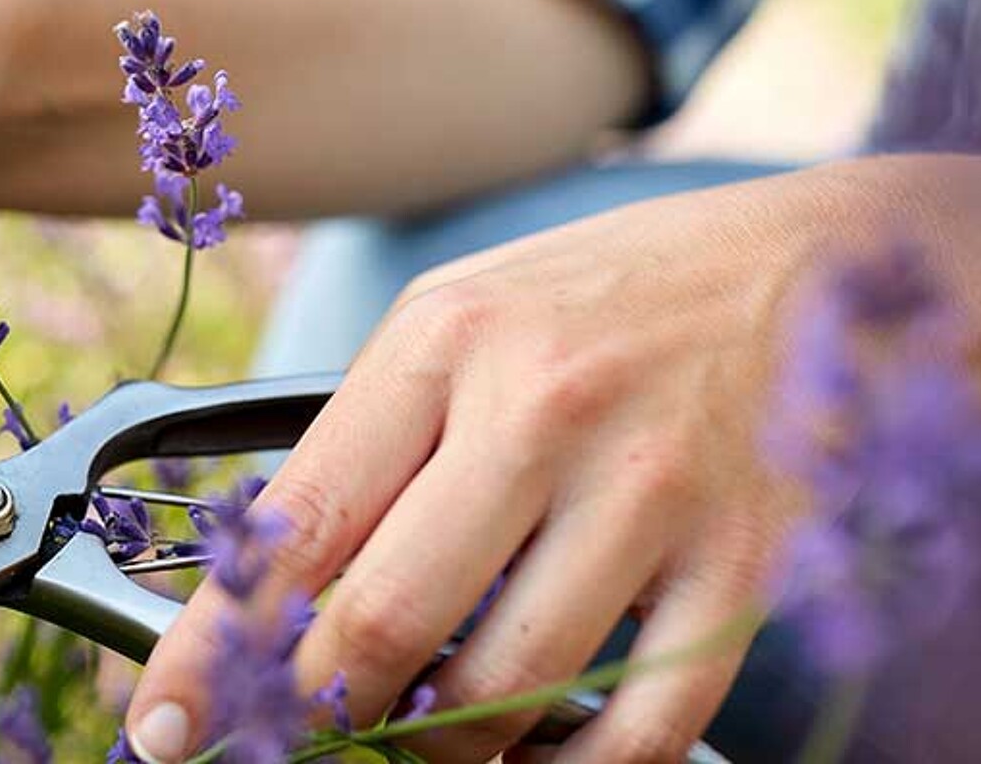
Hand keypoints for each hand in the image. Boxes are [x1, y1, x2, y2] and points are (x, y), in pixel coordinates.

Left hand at [124, 168, 882, 762]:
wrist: (814, 265)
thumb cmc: (607, 297)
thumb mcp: (460, 320)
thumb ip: (368, 438)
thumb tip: (272, 585)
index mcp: (443, 342)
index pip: (296, 525)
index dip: (214, 647)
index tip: (166, 722)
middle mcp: (540, 411)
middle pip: (385, 625)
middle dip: (314, 714)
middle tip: (291, 742)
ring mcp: (651, 489)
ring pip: (504, 691)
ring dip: (440, 748)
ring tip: (426, 735)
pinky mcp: (744, 562)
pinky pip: (639, 726)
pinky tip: (536, 759)